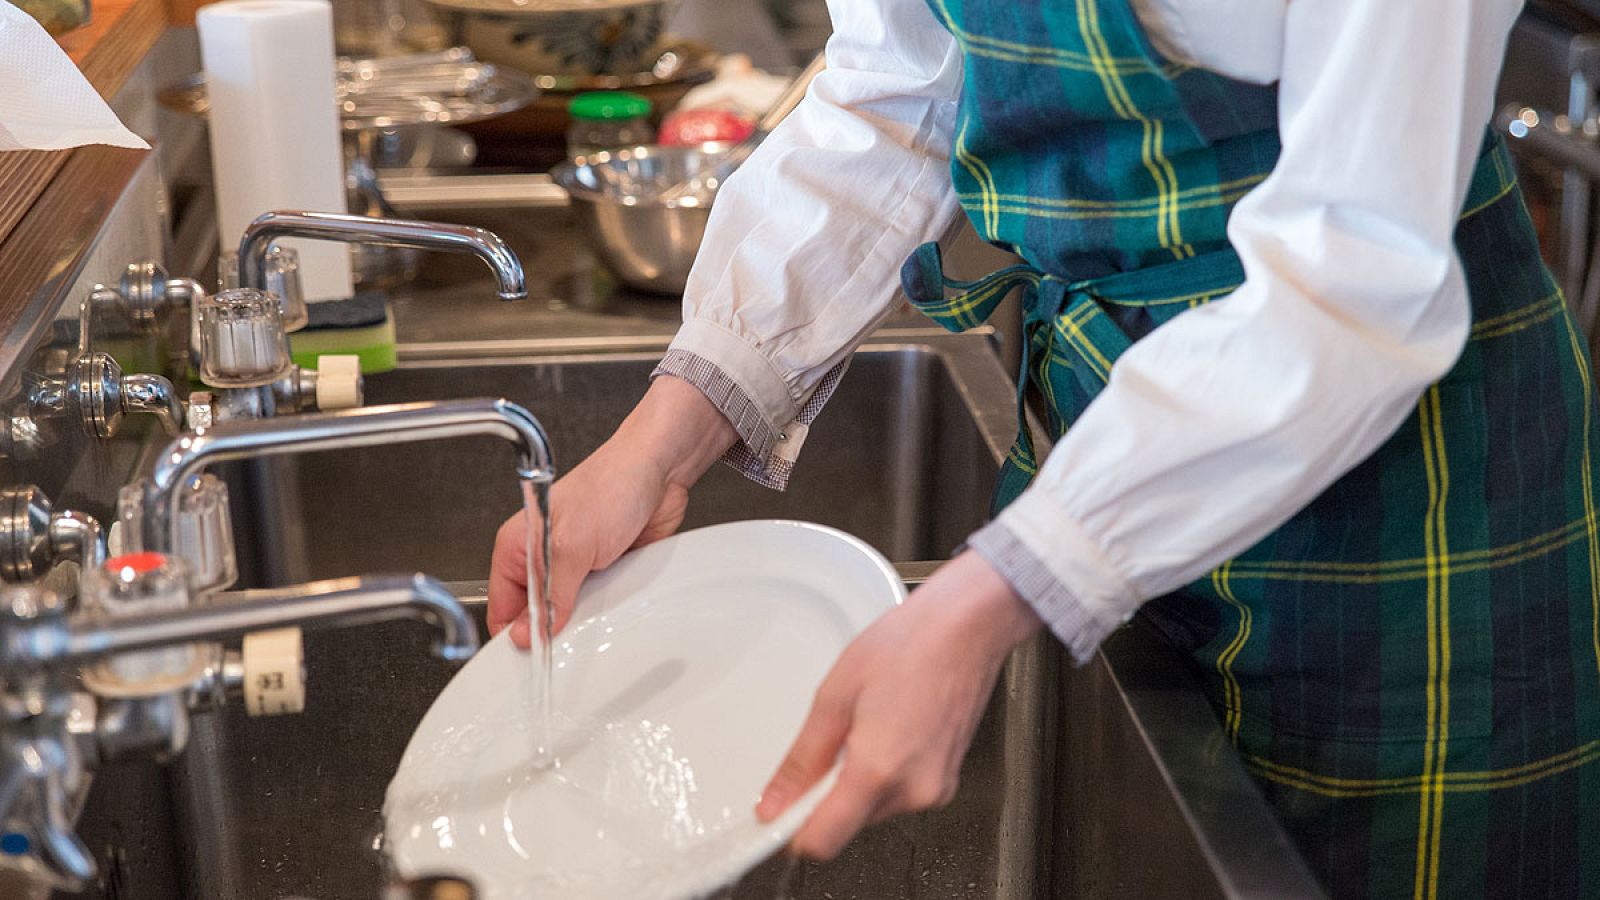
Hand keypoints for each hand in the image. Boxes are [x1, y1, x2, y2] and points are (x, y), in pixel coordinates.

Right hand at [487, 376, 736, 647]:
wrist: (661, 472)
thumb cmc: (611, 486)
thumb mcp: (572, 545)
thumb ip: (551, 595)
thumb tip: (528, 634)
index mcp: (518, 548)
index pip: (503, 609)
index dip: (516, 637)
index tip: (535, 662)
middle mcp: (543, 560)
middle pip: (537, 618)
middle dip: (553, 633)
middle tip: (571, 645)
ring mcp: (575, 569)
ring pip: (571, 616)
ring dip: (586, 622)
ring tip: (598, 620)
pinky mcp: (605, 574)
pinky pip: (601, 607)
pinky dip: (609, 612)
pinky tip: (617, 611)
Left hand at [755, 551, 1041, 858]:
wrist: (967, 627)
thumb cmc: (908, 646)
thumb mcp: (834, 697)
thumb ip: (802, 761)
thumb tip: (774, 804)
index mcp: (878, 772)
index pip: (822, 842)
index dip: (792, 831)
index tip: (779, 810)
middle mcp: (912, 792)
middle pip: (847, 825)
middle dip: (827, 796)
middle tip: (831, 740)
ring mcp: (936, 790)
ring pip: (872, 810)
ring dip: (857, 782)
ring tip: (868, 725)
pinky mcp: (948, 782)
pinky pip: (900, 795)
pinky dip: (884, 774)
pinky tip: (890, 729)